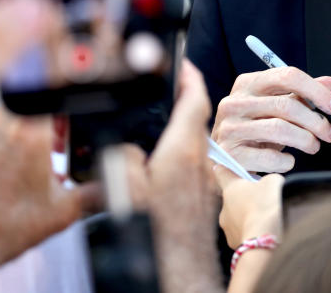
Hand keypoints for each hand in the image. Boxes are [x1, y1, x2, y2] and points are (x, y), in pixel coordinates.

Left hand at [0, 111, 99, 282]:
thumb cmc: (3, 226)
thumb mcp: (65, 210)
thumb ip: (95, 190)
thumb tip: (111, 185)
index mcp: (32, 132)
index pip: (61, 101)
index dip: (72, 114)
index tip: (73, 133)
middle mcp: (4, 124)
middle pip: (37, 107)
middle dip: (50, 125)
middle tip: (56, 150)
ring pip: (13, 117)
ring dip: (27, 132)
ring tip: (33, 162)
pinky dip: (3, 143)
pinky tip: (7, 170)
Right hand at [144, 59, 222, 292]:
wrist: (180, 268)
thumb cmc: (155, 234)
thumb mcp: (124, 188)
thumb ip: (122, 154)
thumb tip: (123, 140)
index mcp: (183, 149)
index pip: (195, 98)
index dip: (189, 76)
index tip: (182, 62)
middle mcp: (201, 160)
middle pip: (197, 117)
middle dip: (183, 99)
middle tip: (168, 88)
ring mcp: (206, 178)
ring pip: (197, 141)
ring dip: (184, 127)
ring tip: (163, 122)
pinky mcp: (207, 195)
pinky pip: (196, 163)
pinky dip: (183, 153)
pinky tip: (165, 164)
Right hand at [212, 66, 330, 172]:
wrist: (228, 157)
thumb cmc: (257, 127)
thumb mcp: (279, 104)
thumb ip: (305, 93)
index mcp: (248, 83)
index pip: (288, 76)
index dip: (317, 91)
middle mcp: (235, 102)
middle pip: (286, 105)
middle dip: (316, 121)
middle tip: (329, 133)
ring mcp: (229, 128)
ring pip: (279, 130)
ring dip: (305, 140)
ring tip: (313, 146)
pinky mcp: (230, 154)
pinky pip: (269, 157)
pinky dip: (286, 161)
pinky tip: (288, 160)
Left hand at [215, 167, 283, 249]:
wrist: (263, 240)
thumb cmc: (266, 206)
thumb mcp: (274, 182)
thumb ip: (269, 179)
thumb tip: (269, 184)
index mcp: (231, 187)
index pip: (221, 172)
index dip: (225, 169)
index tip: (223, 167)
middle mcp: (224, 207)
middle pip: (232, 197)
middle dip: (244, 197)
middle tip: (261, 198)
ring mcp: (227, 226)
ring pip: (236, 216)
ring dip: (247, 215)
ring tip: (264, 218)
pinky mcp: (232, 242)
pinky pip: (241, 232)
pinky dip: (250, 231)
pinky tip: (262, 232)